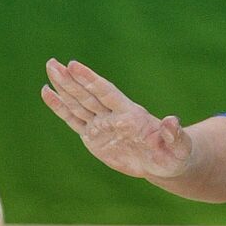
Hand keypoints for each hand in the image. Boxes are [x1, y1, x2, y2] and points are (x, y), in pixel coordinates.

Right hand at [41, 59, 192, 179]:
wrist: (163, 163)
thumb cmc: (174, 155)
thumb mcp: (178, 147)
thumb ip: (174, 134)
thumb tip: (172, 121)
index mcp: (131, 114)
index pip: (106, 93)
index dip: (90, 79)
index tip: (74, 65)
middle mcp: (113, 115)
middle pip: (88, 95)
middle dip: (70, 79)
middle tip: (53, 62)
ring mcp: (102, 125)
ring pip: (78, 103)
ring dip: (63, 87)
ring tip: (50, 68)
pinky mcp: (93, 137)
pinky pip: (74, 120)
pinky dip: (60, 107)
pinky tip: (47, 92)